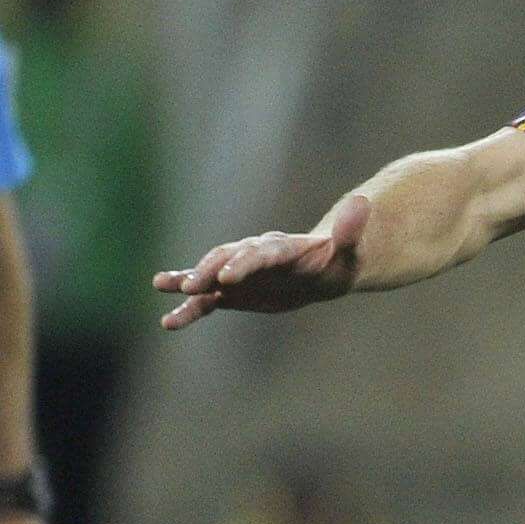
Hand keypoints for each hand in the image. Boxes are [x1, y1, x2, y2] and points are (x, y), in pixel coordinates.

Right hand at [158, 193, 370, 327]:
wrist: (323, 271)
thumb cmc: (338, 262)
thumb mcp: (350, 251)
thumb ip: (351, 231)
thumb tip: (363, 202)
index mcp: (280, 248)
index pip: (260, 253)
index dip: (244, 263)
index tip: (227, 277)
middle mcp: (252, 257)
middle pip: (226, 260)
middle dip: (208, 271)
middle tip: (191, 285)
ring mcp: (238, 274)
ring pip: (208, 277)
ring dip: (187, 282)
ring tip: (161, 285)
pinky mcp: (231, 293)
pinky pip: (207, 302)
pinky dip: (189, 310)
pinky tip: (169, 321)